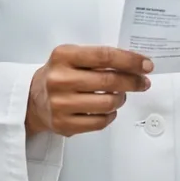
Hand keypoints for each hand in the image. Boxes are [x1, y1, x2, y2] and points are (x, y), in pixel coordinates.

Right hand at [26, 45, 152, 137]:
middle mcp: (60, 79)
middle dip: (133, 81)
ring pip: (107, 103)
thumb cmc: (60, 73)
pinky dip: (111, 115)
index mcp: (64, 55)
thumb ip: (98, 58)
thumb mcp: (73, 56)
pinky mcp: (63, 124)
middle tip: (143, 82)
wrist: (33, 99)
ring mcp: (61, 104)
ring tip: (122, 95)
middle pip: (108, 81)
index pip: (104, 56)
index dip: (129, 60)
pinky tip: (110, 109)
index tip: (146, 64)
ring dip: (121, 99)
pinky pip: (99, 122)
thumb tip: (135, 64)